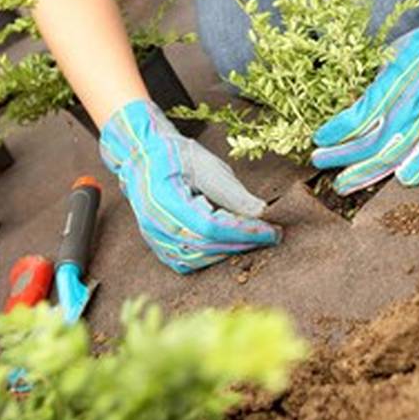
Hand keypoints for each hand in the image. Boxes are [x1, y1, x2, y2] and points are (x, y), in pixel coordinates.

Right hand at [100, 100, 279, 273]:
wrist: (145, 159)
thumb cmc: (178, 157)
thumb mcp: (208, 166)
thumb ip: (234, 193)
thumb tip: (262, 213)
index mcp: (163, 198)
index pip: (210, 226)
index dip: (244, 231)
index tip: (273, 230)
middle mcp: (154, 224)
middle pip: (205, 246)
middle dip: (243, 243)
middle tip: (272, 236)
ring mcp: (154, 238)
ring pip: (197, 259)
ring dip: (230, 252)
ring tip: (254, 238)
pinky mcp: (159, 246)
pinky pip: (188, 262)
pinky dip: (212, 257)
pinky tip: (231, 245)